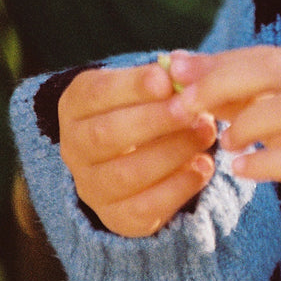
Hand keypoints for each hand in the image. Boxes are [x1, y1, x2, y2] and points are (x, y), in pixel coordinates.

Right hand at [57, 62, 218, 237]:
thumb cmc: (147, 110)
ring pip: (126, 173)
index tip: (166, 80)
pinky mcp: (116, 217)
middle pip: (105, 135)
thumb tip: (181, 64)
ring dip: (172, 152)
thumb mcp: (149, 88)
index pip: (95, 93)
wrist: (138, 160)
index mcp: (76, 106)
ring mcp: (91, 186)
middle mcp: (74, 148)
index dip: (131, 86)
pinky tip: (204, 166)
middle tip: (192, 110)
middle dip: (154, 121)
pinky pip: (145, 207)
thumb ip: (165, 77)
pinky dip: (179, 186)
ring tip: (206, 133)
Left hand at [167, 47, 280, 248]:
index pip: (270, 56)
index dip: (220, 62)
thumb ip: (244, 96)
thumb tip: (183, 65)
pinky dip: (267, 160)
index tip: (174, 72)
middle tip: (183, 106)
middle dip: (223, 84)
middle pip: (279, 72)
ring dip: (248, 122)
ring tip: (224, 143)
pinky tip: (242, 170)